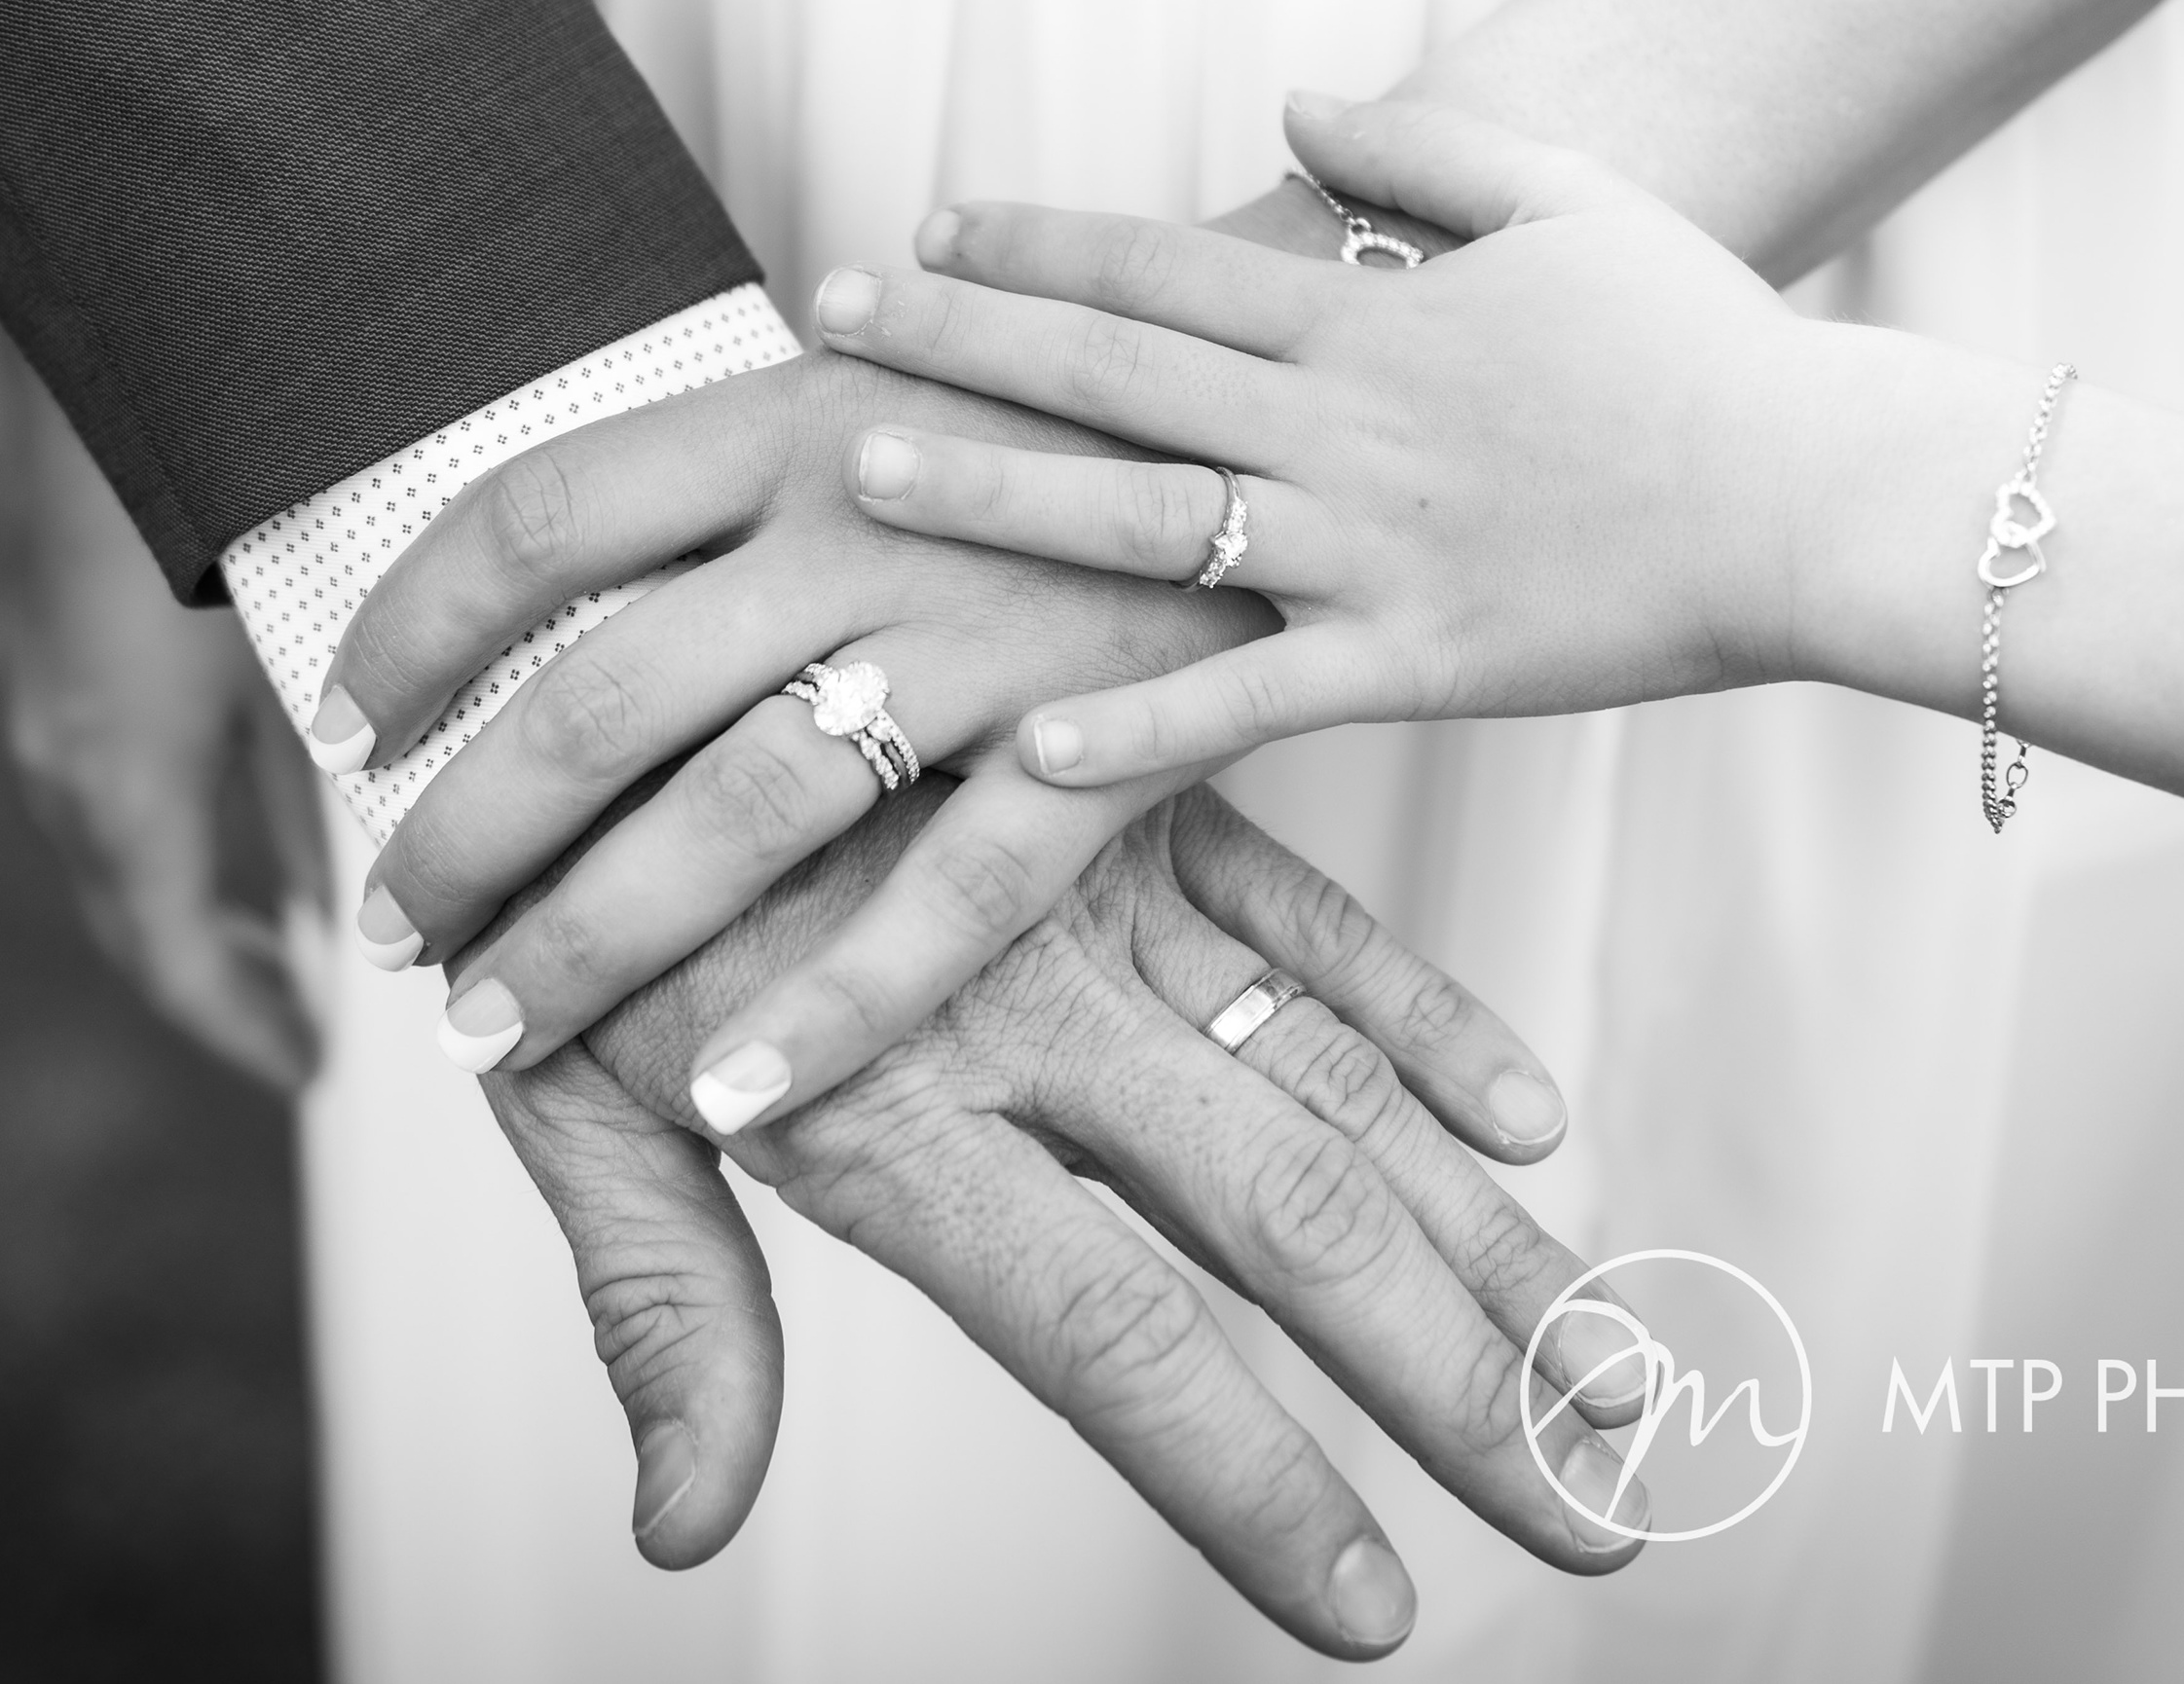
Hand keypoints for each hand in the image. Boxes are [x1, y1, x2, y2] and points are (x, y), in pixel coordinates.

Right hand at [7, 361, 328, 1086]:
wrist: (115, 325)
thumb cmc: (232, 471)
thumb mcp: (317, 632)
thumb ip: (376, 741)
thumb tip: (458, 843)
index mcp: (122, 772)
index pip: (173, 956)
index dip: (245, 1025)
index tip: (314, 1076)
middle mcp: (71, 756)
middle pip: (145, 923)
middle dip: (226, 987)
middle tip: (310, 1041)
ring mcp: (61, 708)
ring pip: (134, 856)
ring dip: (214, 912)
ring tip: (309, 959)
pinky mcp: (77, 658)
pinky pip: (135, 789)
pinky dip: (202, 835)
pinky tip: (289, 829)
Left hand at [314, 186, 1411, 1134]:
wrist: (1353, 365)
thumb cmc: (1097, 386)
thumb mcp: (911, 376)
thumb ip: (752, 470)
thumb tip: (573, 543)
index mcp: (798, 404)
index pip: (539, 509)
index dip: (415, 625)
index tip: (343, 724)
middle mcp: (868, 500)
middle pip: (602, 684)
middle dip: (467, 825)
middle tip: (395, 930)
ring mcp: (991, 614)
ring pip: (742, 801)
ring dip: (596, 935)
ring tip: (493, 1038)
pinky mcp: (1113, 717)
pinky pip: (954, 890)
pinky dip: (834, 1004)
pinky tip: (729, 1099)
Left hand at [483, 777, 1641, 1655]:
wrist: (577, 601)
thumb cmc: (555, 882)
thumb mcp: (570, 1098)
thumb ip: (659, 1305)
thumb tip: (685, 1536)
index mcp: (894, 1107)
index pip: (1113, 1336)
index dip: (1251, 1486)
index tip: (1377, 1617)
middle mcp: (1034, 1005)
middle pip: (1289, 1217)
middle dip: (1460, 1385)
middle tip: (1600, 1523)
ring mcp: (1104, 892)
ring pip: (1337, 1076)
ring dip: (1495, 1234)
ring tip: (1628, 1370)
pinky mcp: (1130, 796)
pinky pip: (1307, 905)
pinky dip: (1422, 1008)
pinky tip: (1531, 1119)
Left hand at [814, 96, 1875, 785]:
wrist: (1820, 491)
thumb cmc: (1706, 343)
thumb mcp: (1569, 199)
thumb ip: (1420, 147)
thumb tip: (1285, 99)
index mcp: (1373, 318)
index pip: (1167, 267)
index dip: (1035, 243)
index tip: (923, 226)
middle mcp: (1345, 422)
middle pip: (1115, 369)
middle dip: (960, 338)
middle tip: (824, 314)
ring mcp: (1372, 547)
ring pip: (1148, 517)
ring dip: (1000, 491)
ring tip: (866, 474)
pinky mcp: (1421, 662)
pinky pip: (1255, 700)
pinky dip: (1142, 724)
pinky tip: (1025, 741)